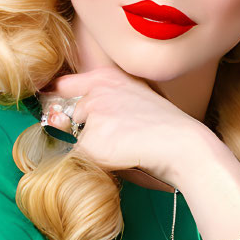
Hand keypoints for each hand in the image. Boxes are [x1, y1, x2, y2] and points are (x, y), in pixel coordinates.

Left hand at [40, 65, 206, 188]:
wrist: (182, 145)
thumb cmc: (164, 129)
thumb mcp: (134, 101)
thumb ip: (101, 105)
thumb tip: (56, 119)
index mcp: (107, 77)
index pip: (65, 84)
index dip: (58, 100)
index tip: (56, 112)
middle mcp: (95, 90)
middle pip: (64, 114)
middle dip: (77, 130)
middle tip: (112, 139)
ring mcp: (92, 115)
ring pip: (75, 137)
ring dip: (91, 147)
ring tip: (123, 148)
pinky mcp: (90, 142)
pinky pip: (82, 159)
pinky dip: (96, 163)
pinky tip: (121, 159)